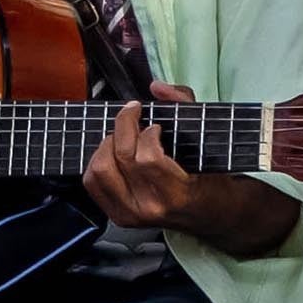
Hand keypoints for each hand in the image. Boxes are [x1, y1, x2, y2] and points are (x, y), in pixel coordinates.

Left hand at [82, 80, 198, 231]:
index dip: (146, 133)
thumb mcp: (207, 141)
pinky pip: (92, 182)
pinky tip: (114, 153)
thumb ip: (184, 105)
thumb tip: (158, 87)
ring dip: (107, 144)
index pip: (146, 158)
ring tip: (123, 137)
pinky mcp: (117, 215)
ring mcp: (130, 214)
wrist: (209, 213)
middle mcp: (150, 207)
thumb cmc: (210, 179)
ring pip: (99, 169)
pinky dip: (98, 160)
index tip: (154, 125)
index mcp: (177, 194)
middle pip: (118, 159)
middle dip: (123, 128)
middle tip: (133, 118)